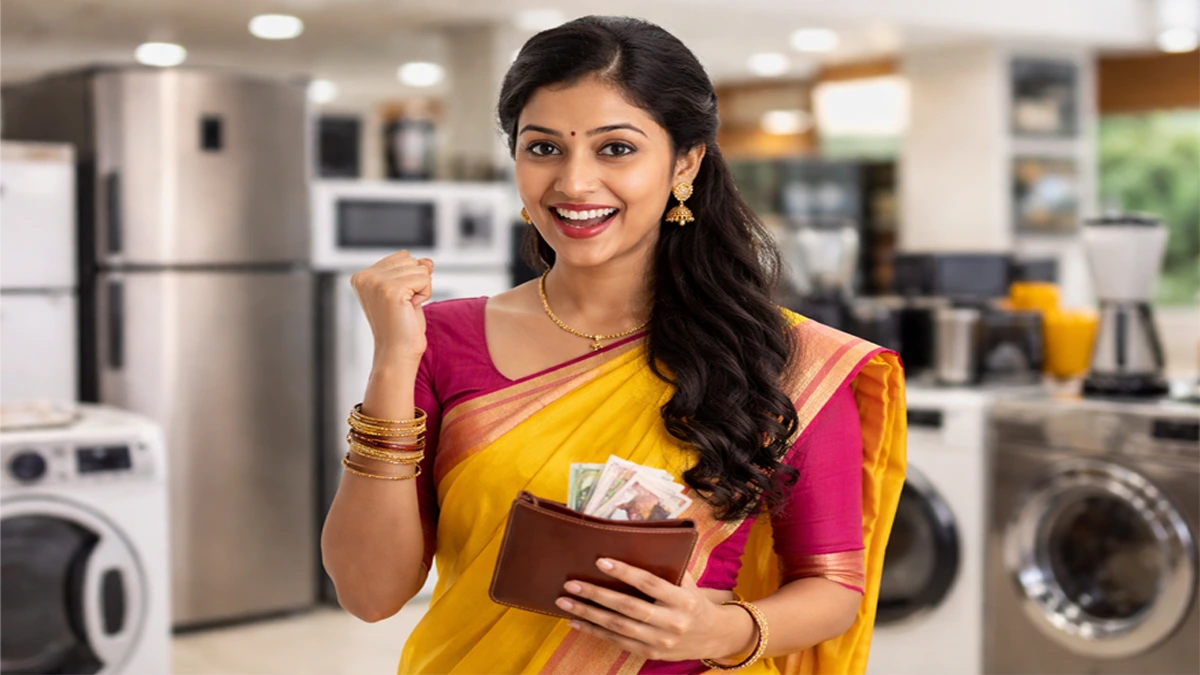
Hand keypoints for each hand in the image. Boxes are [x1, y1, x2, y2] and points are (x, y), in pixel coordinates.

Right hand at [350, 250, 433, 364]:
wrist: (397, 352)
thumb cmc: (402, 325)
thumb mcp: (407, 291)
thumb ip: (414, 270)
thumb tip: (427, 261)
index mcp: (362, 276)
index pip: (402, 257)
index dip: (409, 278)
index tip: (397, 300)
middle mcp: (365, 277)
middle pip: (410, 260)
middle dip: (416, 283)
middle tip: (403, 306)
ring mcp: (376, 282)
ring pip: (419, 268)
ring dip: (421, 289)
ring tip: (406, 308)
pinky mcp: (391, 289)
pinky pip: (425, 278)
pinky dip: (425, 294)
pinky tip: (411, 308)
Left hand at [555, 558, 753, 662]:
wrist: (713, 636)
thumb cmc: (694, 601)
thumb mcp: (688, 582)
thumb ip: (666, 566)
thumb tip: (636, 539)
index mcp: (682, 600)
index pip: (649, 583)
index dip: (624, 572)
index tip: (600, 561)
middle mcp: (672, 623)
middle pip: (628, 608)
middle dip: (596, 595)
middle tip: (571, 584)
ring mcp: (660, 642)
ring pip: (617, 627)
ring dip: (588, 614)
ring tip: (565, 602)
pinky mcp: (650, 654)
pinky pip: (617, 641)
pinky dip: (594, 631)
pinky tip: (576, 621)